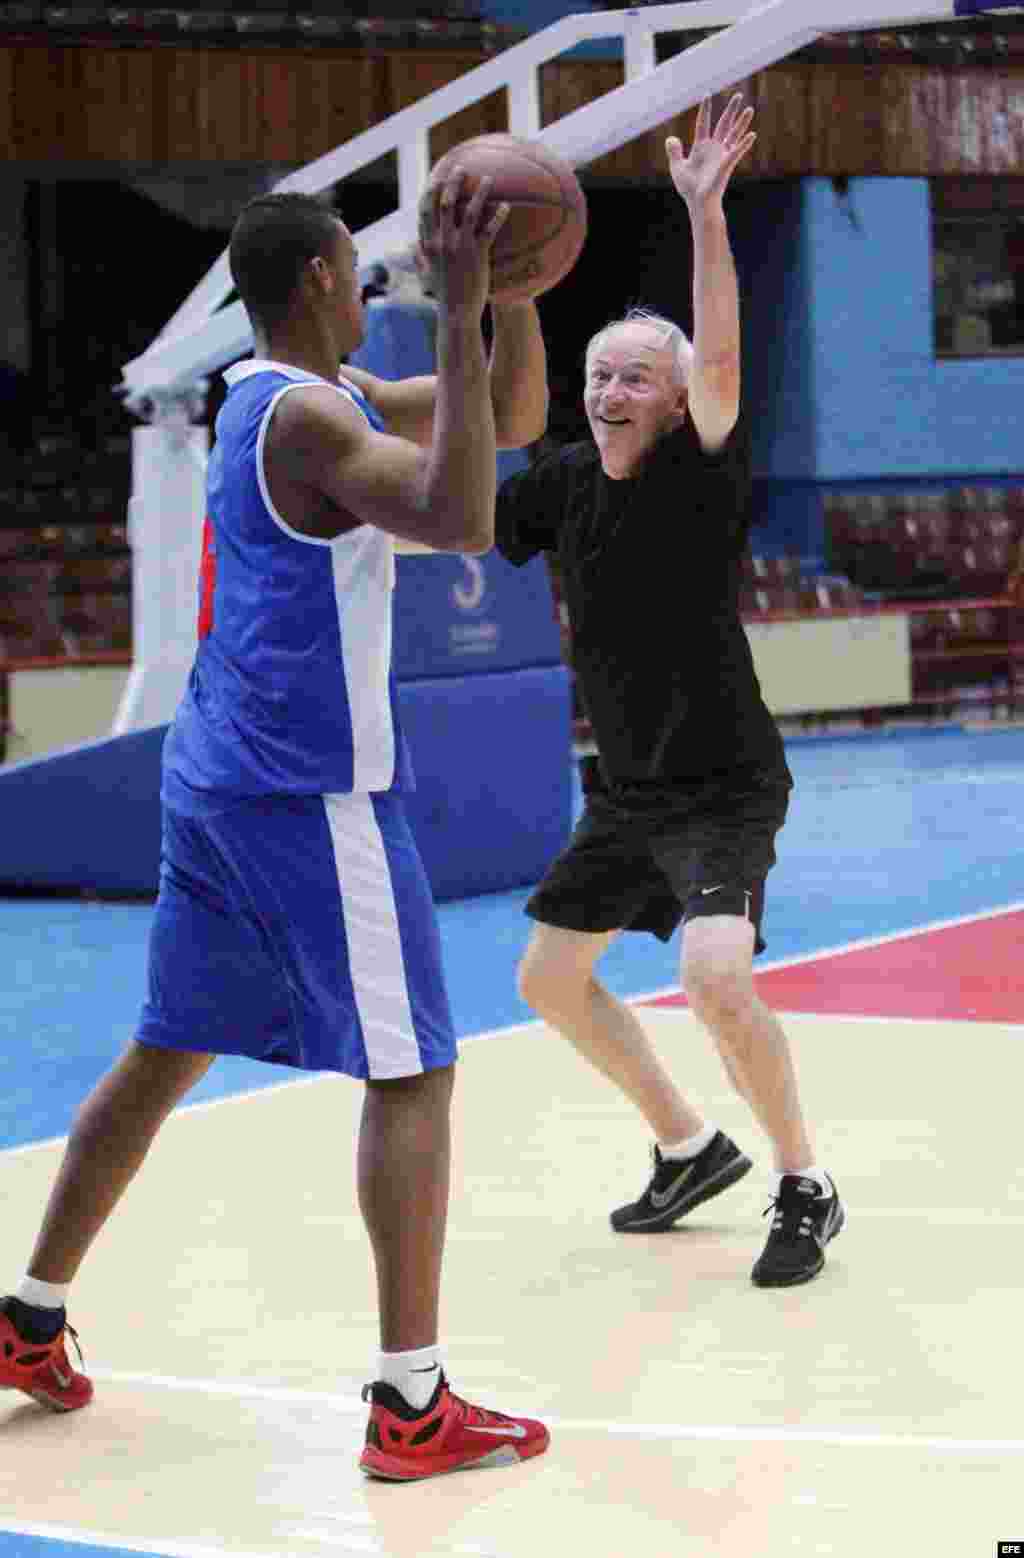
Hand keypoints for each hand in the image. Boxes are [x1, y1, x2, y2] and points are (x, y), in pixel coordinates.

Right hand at [417, 169, 509, 321]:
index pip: (426, 211)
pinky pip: (489, 230)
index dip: (431, 192)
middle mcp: (442, 241)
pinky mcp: (476, 255)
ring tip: (489, 179)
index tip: (436, 178)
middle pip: (446, 203)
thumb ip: (419, 258)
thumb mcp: (426, 274)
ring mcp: (459, 247)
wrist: (456, 313)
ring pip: (469, 211)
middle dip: (453, 182)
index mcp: (429, 244)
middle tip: (462, 168)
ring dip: (480, 192)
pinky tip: (506, 206)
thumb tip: (412, 247)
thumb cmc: (443, 295)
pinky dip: (498, 216)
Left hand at [666, 95, 755, 207]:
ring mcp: (722, 155)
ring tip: (750, 109)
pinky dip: (744, 144)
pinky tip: (752, 135)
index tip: (707, 94)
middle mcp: (714, 148)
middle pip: (724, 124)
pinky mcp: (726, 165)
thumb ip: (674, 152)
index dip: (705, 110)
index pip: (703, 123)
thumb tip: (670, 138)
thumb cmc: (688, 188)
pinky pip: (736, 152)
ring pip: (734, 134)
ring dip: (742, 122)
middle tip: (738, 95)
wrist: (697, 203)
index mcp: (701, 146)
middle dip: (731, 110)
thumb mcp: (677, 167)